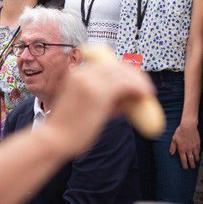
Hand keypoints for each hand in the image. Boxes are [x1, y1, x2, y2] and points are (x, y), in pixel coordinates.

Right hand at [39, 57, 154, 159]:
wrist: (55, 139)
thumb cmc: (69, 128)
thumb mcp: (86, 106)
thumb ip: (103, 100)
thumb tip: (124, 100)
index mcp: (77, 74)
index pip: (107, 64)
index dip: (124, 71)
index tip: (135, 81)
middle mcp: (83, 73)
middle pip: (117, 66)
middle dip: (135, 75)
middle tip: (146, 88)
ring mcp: (91, 81)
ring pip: (123, 73)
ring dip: (139, 81)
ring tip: (148, 94)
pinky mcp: (99, 93)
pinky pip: (125, 84)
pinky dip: (139, 88)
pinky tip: (145, 95)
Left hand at [169, 120, 199, 168]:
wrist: (188, 126)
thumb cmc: (180, 132)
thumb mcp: (174, 139)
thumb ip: (173, 147)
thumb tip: (171, 153)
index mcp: (182, 149)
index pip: (183, 160)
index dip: (185, 165)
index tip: (186, 168)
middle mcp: (188, 149)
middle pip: (190, 159)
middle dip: (191, 164)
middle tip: (192, 167)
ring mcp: (194, 147)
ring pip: (196, 156)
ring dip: (196, 160)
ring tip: (196, 162)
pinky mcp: (198, 143)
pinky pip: (199, 150)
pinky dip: (199, 154)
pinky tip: (198, 155)